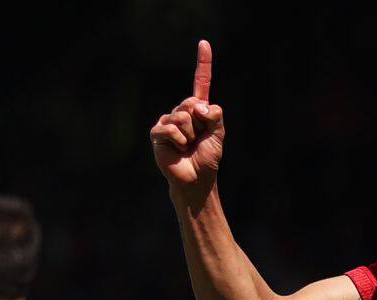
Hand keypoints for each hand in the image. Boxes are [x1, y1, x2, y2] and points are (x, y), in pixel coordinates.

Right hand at [150, 39, 224, 191]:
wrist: (196, 180)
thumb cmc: (207, 158)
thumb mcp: (219, 134)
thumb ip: (215, 115)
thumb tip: (198, 106)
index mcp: (198, 110)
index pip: (201, 82)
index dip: (203, 63)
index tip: (204, 43)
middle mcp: (182, 112)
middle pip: (192, 103)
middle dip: (199, 123)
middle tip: (197, 139)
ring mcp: (168, 121)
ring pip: (182, 116)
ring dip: (190, 134)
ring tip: (188, 146)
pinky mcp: (157, 133)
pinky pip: (170, 127)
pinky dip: (179, 140)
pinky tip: (178, 149)